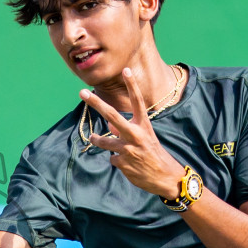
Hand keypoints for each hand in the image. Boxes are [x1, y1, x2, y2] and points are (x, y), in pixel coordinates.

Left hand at [81, 67, 185, 198]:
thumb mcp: (144, 138)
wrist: (164, 177)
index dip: (132, 85)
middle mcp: (135, 135)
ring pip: (104, 141)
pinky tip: (127, 164)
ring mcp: (128, 149)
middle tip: (82, 92)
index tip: (126, 70)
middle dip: (96, 103)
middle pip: (112, 116)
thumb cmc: (153, 154)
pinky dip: (116, 160)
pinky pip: (112, 158)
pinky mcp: (122, 162)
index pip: (137, 102)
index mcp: (144, 126)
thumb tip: (108, 126)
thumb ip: (126, 130)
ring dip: (97, 139)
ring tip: (93, 138)